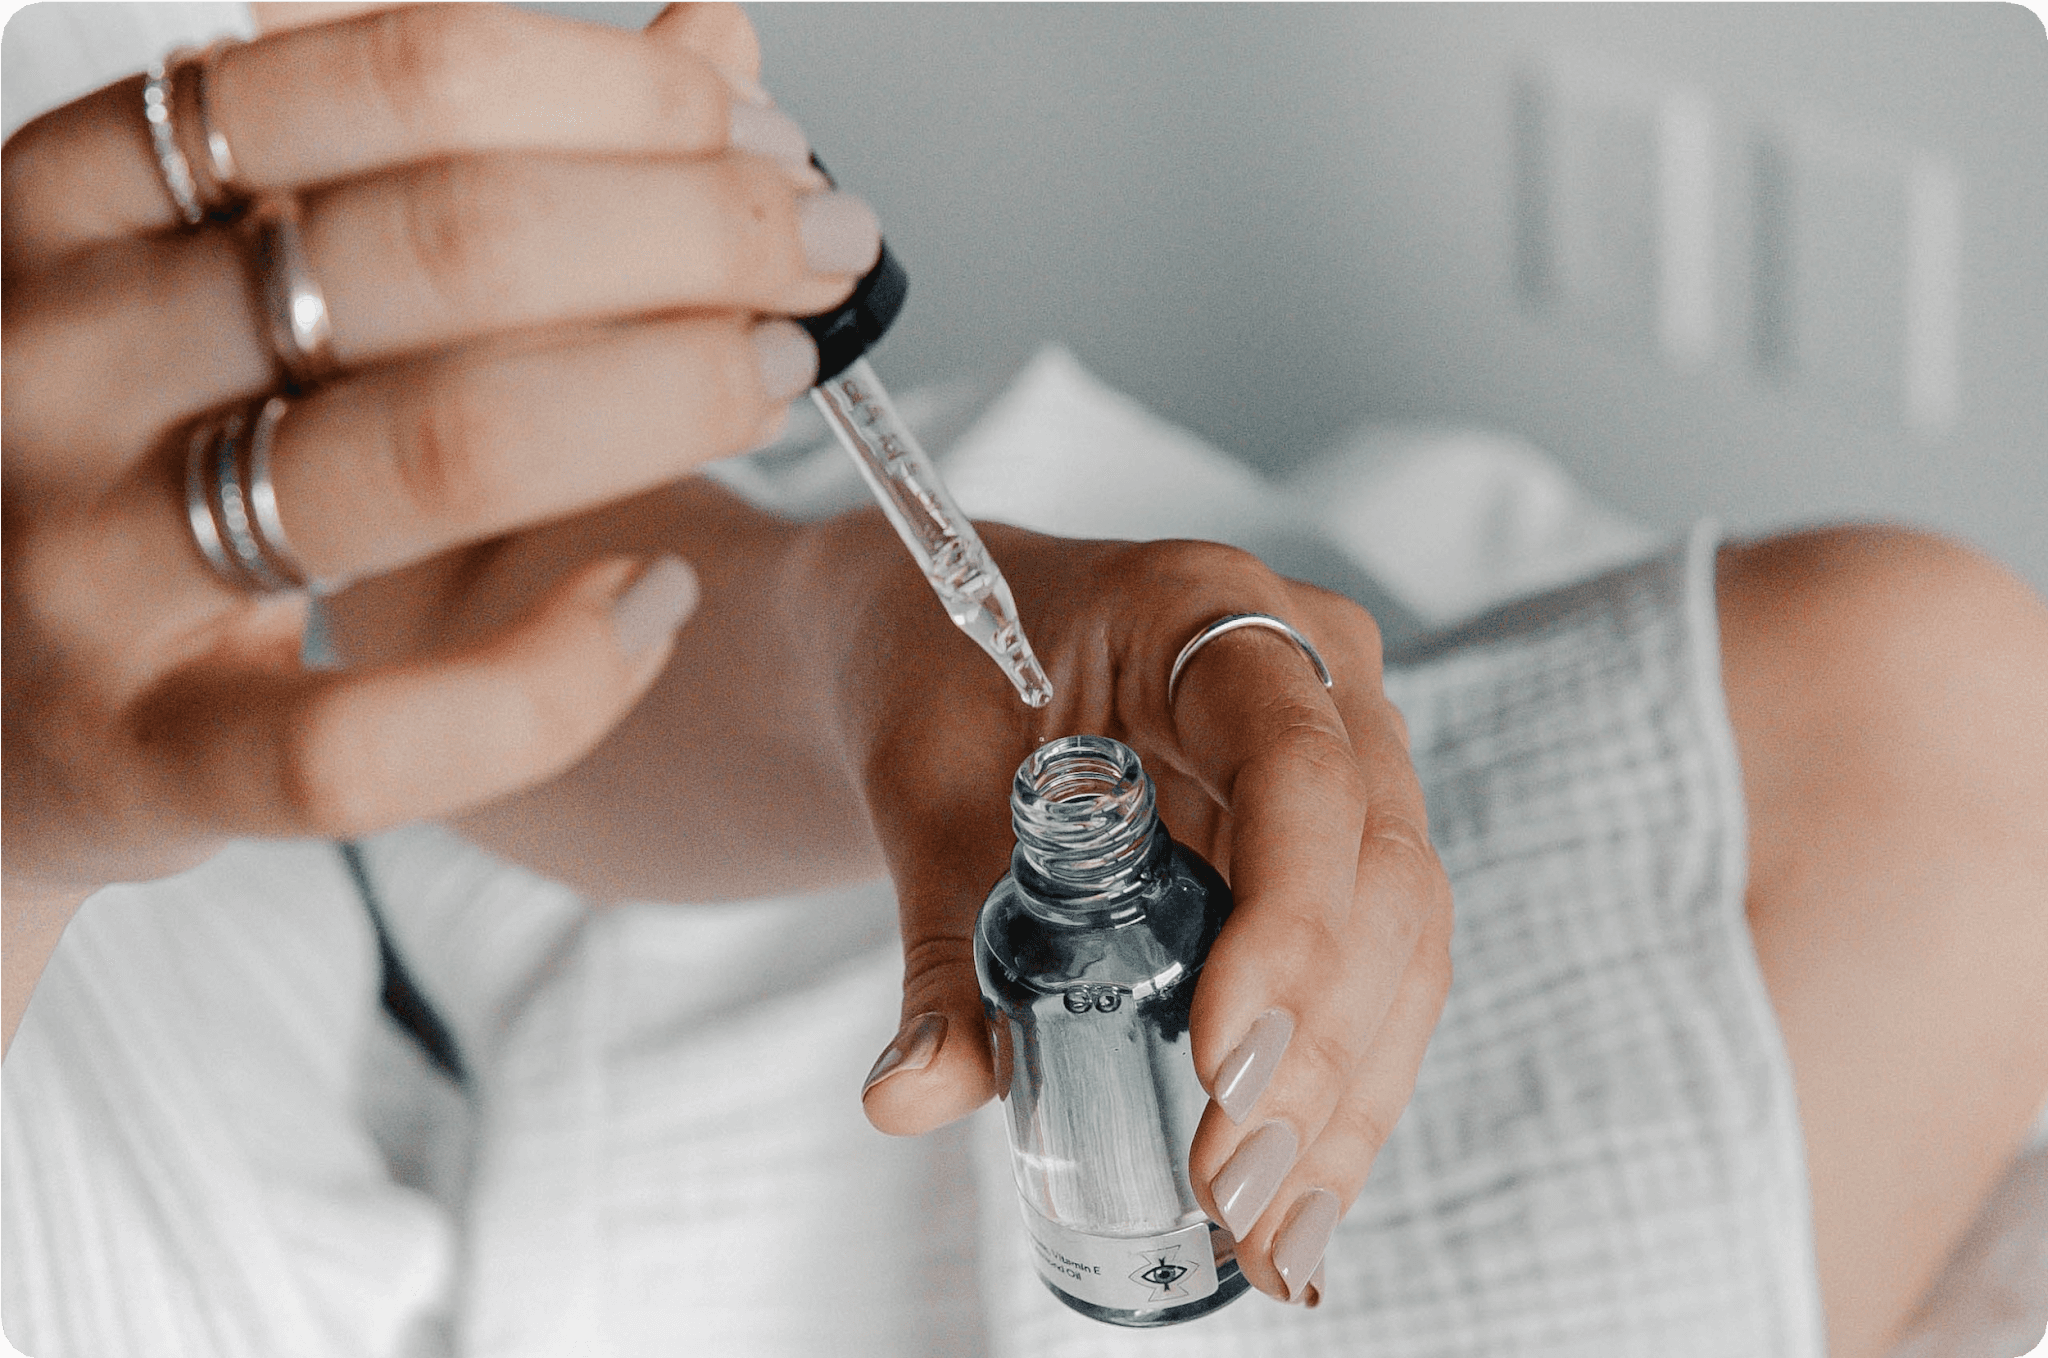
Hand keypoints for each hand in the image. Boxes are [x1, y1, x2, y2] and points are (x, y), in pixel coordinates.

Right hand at [1, 2, 871, 895]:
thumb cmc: (153, 441)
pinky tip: (657, 606)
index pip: (401, 79)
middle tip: (830, 249)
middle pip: (443, 248)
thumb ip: (470, 151)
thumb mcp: (256, 261)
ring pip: (425, 455)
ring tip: (783, 373)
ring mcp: (83, 564)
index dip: (627, 101)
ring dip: (662, 399)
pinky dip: (548, 678)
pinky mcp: (139, 758)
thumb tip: (718, 38)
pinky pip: (364, 741)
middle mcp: (60, 353)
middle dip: (695, 232)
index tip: (772, 145)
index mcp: (85, 186)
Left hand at [839, 522, 1453, 1305]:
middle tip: (1238, 1186)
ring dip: (1351, 1091)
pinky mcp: (1340, 835)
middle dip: (1320, 1045)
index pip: (1298, 763)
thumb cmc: (937, 679)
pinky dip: (1346, 1077)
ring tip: (1277, 1227)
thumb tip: (909, 1096)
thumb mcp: (919, 792)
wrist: (954, 643)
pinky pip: (1379, 957)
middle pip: (1379, 864)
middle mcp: (1312, 671)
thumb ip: (932, 942)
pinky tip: (1305, 1185)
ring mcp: (1348, 750)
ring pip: (1406, 930)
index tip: (1220, 1061)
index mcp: (1205, 611)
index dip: (1286, 918)